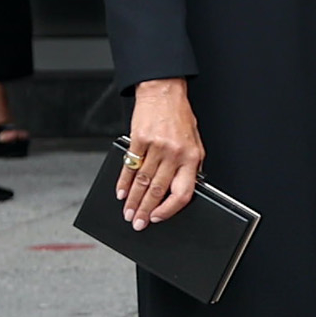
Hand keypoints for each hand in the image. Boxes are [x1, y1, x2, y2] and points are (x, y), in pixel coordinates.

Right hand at [121, 79, 202, 227]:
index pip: (183, 192)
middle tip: (138, 223)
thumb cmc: (180, 118)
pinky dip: (123, 182)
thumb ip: (189, 166)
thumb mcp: (195, 143)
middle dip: (146, 210)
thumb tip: (181, 190)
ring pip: (142, 181)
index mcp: (192, 157)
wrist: (164, 93)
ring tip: (128, 212)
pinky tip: (121, 193)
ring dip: (133, 200)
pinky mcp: (139, 139)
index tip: (159, 218)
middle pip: (157, 189)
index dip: (170, 209)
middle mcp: (174, 153)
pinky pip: (130, 166)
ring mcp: (156, 146)